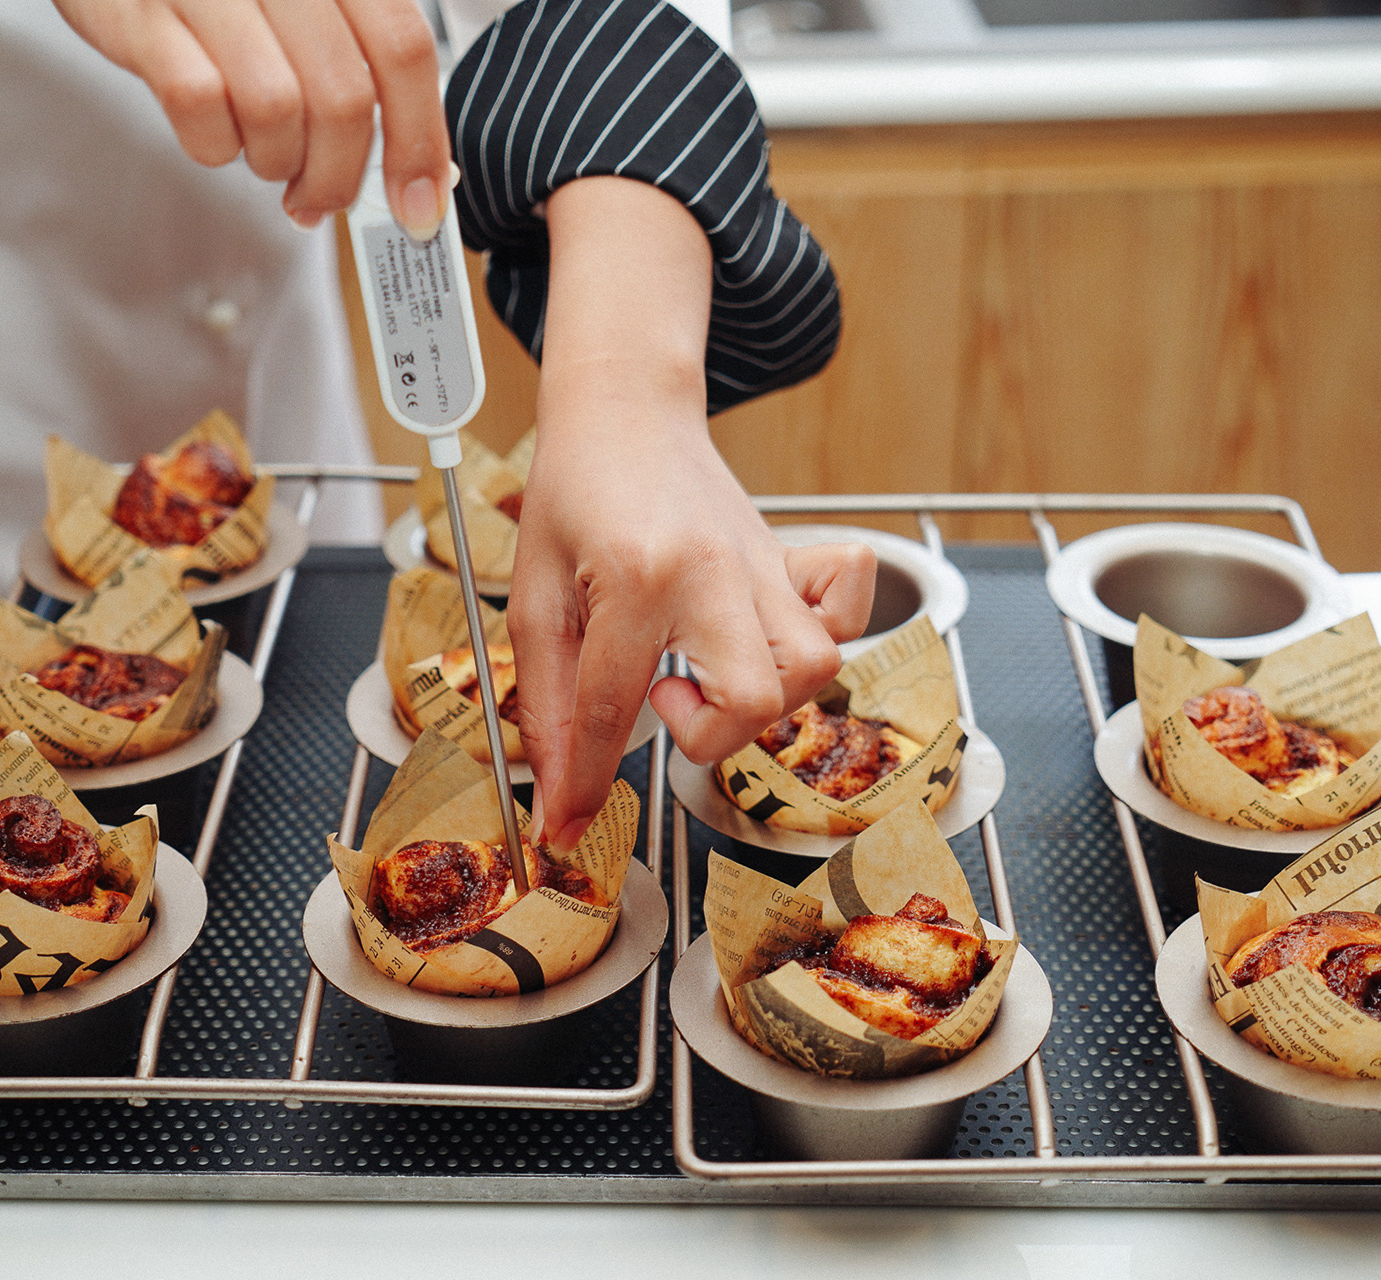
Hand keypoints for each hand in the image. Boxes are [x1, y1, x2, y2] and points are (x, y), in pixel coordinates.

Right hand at [51, 0, 452, 233]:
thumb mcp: (312, 12)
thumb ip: (369, 74)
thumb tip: (428, 171)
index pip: (403, 49)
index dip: (419, 139)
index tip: (419, 205)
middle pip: (343, 97)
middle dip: (339, 176)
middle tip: (323, 197)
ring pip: (275, 108)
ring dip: (277, 162)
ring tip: (266, 156)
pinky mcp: (142, 17)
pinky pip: (199, 104)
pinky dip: (215, 144)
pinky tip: (218, 135)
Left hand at [510, 178, 875, 849]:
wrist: (624, 409)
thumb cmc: (574, 491)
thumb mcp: (533, 592)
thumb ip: (546, 695)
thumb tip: (556, 785)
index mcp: (636, 576)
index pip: (611, 707)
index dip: (584, 780)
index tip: (565, 828)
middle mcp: (713, 571)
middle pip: (750, 696)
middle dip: (707, 733)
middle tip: (662, 700)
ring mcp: (762, 564)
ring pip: (811, 666)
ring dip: (761, 697)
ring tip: (707, 673)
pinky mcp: (789, 558)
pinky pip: (847, 607)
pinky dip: (825, 634)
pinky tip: (768, 638)